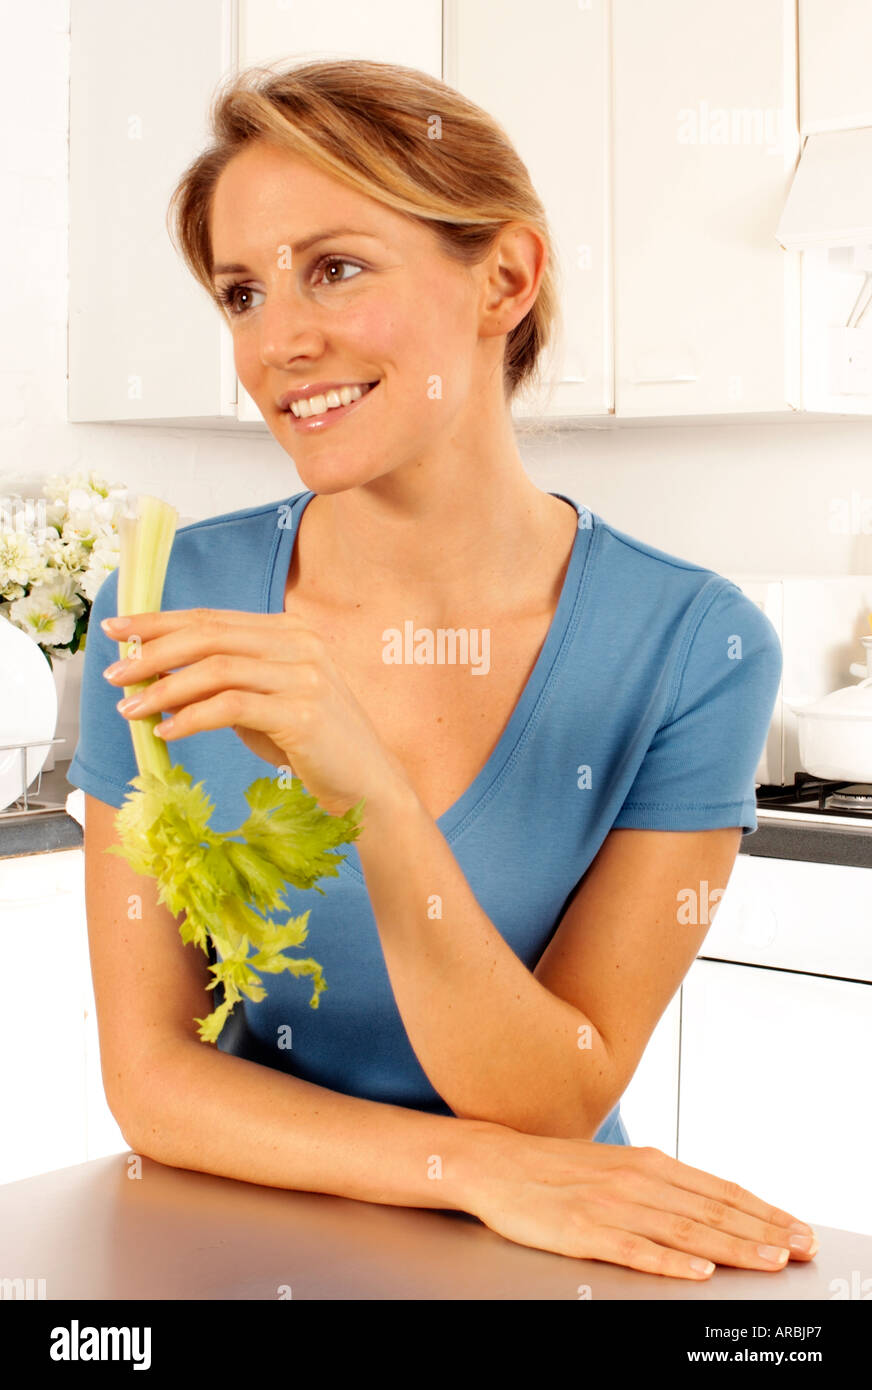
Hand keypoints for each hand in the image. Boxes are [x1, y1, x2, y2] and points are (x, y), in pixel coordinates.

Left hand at [102, 607, 414, 817]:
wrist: (368, 785)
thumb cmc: (312, 745)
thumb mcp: (265, 703)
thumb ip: (223, 683)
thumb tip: (156, 678)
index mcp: (290, 631)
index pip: (212, 618)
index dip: (160, 621)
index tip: (118, 629)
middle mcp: (300, 644)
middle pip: (209, 635)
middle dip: (153, 651)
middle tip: (114, 673)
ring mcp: (305, 676)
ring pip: (216, 669)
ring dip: (164, 689)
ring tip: (130, 709)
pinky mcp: (303, 713)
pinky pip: (231, 707)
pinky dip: (190, 718)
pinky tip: (167, 732)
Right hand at [466, 1126, 817, 1279]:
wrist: (496, 1163)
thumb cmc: (558, 1170)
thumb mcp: (618, 1168)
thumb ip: (662, 1185)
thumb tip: (710, 1206)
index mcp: (649, 1163)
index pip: (719, 1189)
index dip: (762, 1210)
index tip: (797, 1228)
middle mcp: (637, 1179)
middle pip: (711, 1209)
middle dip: (763, 1230)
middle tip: (801, 1248)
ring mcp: (611, 1205)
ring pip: (684, 1229)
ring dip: (733, 1246)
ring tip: (769, 1260)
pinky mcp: (583, 1231)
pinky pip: (635, 1250)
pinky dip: (671, 1262)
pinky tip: (698, 1271)